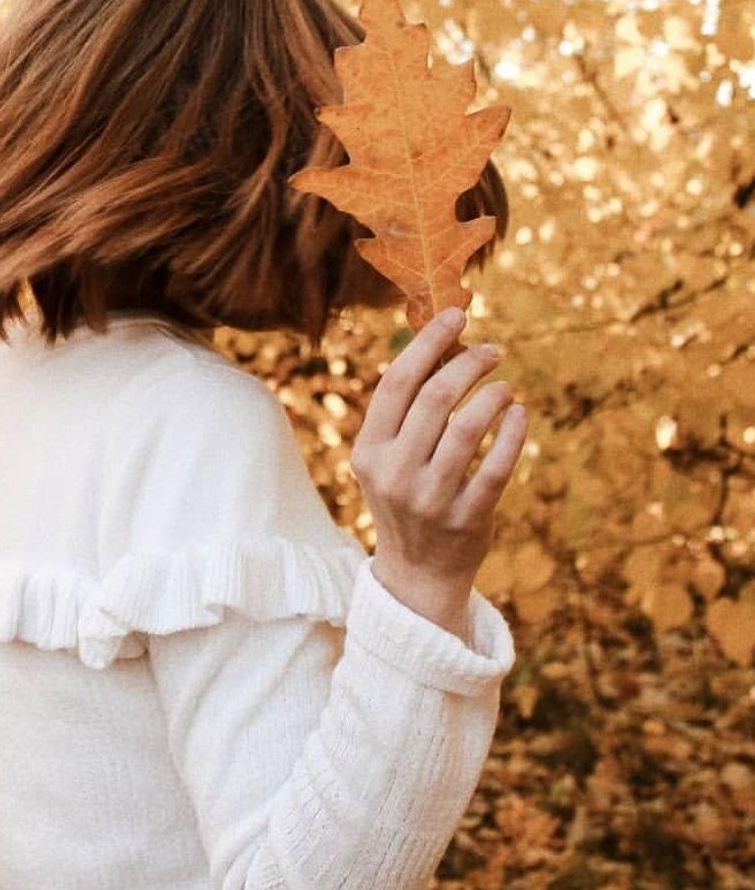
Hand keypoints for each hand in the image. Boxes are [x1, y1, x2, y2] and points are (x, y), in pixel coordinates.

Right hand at [350, 306, 527, 611]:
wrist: (416, 574)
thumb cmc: (407, 497)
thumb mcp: (389, 458)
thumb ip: (407, 410)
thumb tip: (445, 344)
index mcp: (368, 450)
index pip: (397, 382)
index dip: (429, 342)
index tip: (457, 316)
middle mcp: (394, 473)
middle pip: (434, 398)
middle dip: (468, 363)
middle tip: (491, 351)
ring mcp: (430, 499)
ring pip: (467, 428)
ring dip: (493, 395)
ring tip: (505, 387)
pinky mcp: (467, 519)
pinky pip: (497, 466)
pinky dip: (513, 433)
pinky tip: (519, 414)